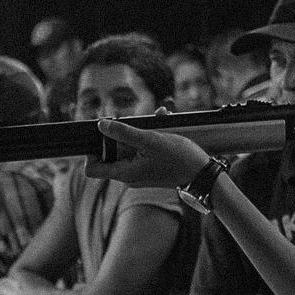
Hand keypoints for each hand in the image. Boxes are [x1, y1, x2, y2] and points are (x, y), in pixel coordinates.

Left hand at [85, 120, 208, 187]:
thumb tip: (101, 125)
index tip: (102, 135)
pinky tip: (163, 121)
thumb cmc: (179, 159)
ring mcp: (140, 171)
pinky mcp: (151, 167)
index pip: (92, 169)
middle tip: (135, 122)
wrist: (203, 174)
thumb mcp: (150, 140)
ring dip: (140, 130)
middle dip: (122, 133)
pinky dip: (150, 135)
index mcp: (125, 173)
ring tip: (157, 119)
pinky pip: (143, 148)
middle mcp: (130, 175)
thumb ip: (123, 133)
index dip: (91, 152)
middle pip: (112, 152)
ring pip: (130, 147)